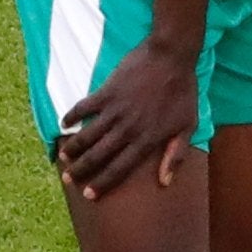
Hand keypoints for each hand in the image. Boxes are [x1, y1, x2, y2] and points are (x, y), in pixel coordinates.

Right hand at [56, 41, 197, 198]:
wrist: (172, 56)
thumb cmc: (183, 92)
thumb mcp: (188, 126)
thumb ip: (176, 154)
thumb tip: (165, 182)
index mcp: (147, 139)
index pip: (120, 169)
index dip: (103, 183)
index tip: (89, 195)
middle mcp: (128, 128)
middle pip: (99, 156)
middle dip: (81, 171)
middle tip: (68, 180)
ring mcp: (115, 109)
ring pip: (88, 135)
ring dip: (73, 148)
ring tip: (63, 159)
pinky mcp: (107, 91)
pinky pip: (84, 107)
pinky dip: (72, 115)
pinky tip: (64, 123)